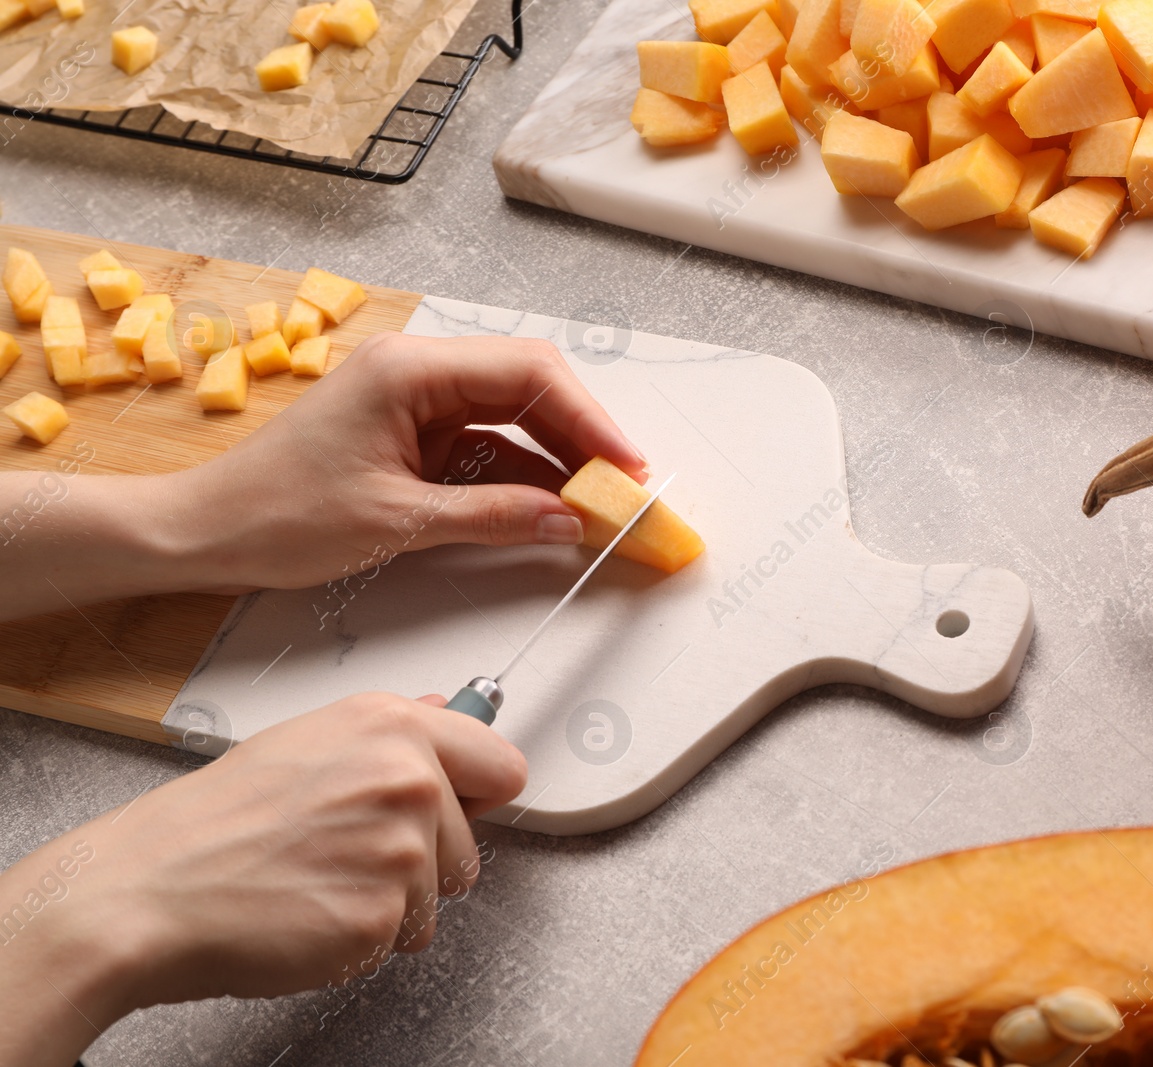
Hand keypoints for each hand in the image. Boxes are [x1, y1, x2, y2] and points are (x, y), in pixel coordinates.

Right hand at [0, 691, 526, 1066]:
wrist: (145, 891)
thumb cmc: (211, 823)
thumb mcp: (305, 743)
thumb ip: (389, 734)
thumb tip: (446, 714)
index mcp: (391, 726)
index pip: (502, 765)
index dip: (479, 797)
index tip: (460, 808)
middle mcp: (408, 779)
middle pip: (473, 844)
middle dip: (424, 861)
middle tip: (345, 854)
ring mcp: (401, 849)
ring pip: (441, 896)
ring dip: (392, 904)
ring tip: (319, 881)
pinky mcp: (384, 916)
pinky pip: (403, 938)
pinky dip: (363, 940)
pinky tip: (312, 913)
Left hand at [173, 331, 649, 592]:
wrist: (206, 532)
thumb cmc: (277, 515)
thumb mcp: (397, 522)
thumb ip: (493, 517)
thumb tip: (566, 521)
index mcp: (409, 371)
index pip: (527, 374)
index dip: (588, 419)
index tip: (625, 465)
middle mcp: (416, 372)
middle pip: (527, 387)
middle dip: (580, 436)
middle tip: (621, 487)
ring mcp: (413, 402)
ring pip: (511, 417)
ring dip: (555, 459)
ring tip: (595, 503)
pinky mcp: (410, 434)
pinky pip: (483, 445)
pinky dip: (520, 476)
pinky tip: (549, 507)